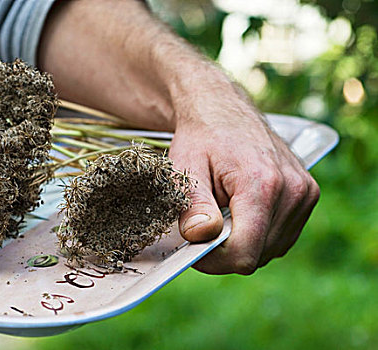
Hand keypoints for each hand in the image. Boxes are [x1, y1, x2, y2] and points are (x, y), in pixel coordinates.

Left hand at [36, 0, 319, 274]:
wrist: (222, 109)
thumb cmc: (201, 137)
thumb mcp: (185, 167)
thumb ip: (193, 205)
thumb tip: (201, 237)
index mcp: (262, 183)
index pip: (245, 252)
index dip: (214, 260)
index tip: (193, 246)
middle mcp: (293, 190)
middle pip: (257, 255)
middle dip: (225, 251)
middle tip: (202, 227)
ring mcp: (305, 193)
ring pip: (270, 250)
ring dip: (242, 243)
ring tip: (221, 213)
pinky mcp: (308, 195)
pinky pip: (281, 237)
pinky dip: (258, 235)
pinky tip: (240, 212)